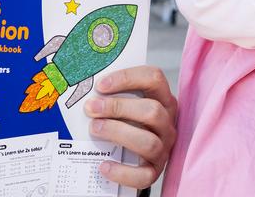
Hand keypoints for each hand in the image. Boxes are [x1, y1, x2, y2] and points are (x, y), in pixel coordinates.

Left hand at [84, 65, 177, 188]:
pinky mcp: (154, 171)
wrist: (131, 161)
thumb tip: (87, 93)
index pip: (154, 78)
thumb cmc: (126, 125)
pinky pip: (143, 175)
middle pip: (152, 110)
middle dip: (118, 107)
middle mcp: (167, 123)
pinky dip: (122, 172)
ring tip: (95, 129)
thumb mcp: (125, 108)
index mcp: (162, 100)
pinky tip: (104, 165)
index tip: (100, 85)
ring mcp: (164, 148)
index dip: (128, 78)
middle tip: (91, 108)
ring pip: (149, 142)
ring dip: (118, 133)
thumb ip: (114, 98)